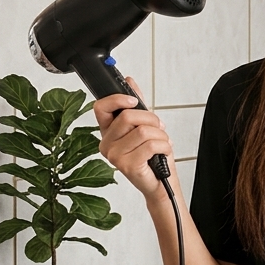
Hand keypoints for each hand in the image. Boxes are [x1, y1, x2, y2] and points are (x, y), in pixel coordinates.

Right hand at [93, 76, 175, 201]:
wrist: (161, 183)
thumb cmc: (152, 156)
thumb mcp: (145, 125)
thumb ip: (137, 104)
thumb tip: (129, 81)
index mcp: (108, 132)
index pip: (100, 108)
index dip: (117, 99)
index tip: (133, 100)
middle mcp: (106, 144)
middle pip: (128, 116)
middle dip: (151, 119)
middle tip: (159, 129)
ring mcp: (114, 156)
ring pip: (142, 130)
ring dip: (161, 135)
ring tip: (161, 143)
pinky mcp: (126, 165)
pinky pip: (150, 144)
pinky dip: (164, 146)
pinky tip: (163, 152)